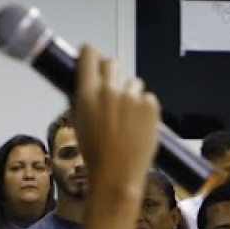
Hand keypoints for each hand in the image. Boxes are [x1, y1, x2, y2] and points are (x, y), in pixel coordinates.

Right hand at [71, 45, 160, 199]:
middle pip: (112, 63)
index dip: (90, 54)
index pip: (89, 55)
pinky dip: (144, 108)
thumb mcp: (78, 122)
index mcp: (88, 93)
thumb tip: (86, 82)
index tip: (92, 55)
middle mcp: (110, 90)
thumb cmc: (96, 153)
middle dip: (110, 73)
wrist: (117, 174)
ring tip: (127, 118)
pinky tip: (138, 125)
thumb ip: (82, 98)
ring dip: (129, 94)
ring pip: (132, 83)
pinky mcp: (151, 106)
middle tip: (111, 89)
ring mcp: (132, 97)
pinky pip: (148, 98)